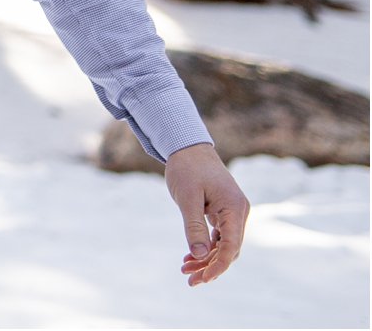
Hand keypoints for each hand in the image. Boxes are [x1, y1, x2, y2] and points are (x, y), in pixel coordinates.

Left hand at [165, 141, 246, 285]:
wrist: (187, 146)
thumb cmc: (187, 168)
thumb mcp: (187, 197)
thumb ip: (194, 226)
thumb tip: (199, 256)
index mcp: (234, 207)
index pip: (231, 246)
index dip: (218, 266)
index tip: (202, 278)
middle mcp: (239, 212)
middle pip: (229, 250)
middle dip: (210, 266)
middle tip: (189, 279)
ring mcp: (233, 212)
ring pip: (224, 246)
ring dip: (207, 259)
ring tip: (186, 270)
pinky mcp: (224, 212)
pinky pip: (219, 237)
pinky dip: (206, 248)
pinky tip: (190, 257)